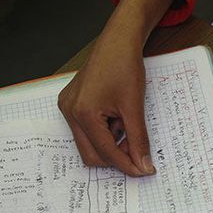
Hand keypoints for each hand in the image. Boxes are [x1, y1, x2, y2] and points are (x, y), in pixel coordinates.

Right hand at [58, 0, 175, 174]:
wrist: (118, 41)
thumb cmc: (125, 66)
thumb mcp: (135, 107)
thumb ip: (138, 139)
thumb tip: (143, 165)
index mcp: (83, 113)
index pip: (106, 152)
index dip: (127, 164)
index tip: (145, 171)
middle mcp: (69, 112)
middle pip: (92, 154)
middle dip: (117, 156)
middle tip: (139, 152)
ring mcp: (67, 107)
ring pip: (89, 144)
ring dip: (111, 143)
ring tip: (127, 124)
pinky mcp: (71, 103)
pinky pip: (86, 130)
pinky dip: (104, 131)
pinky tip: (118, 118)